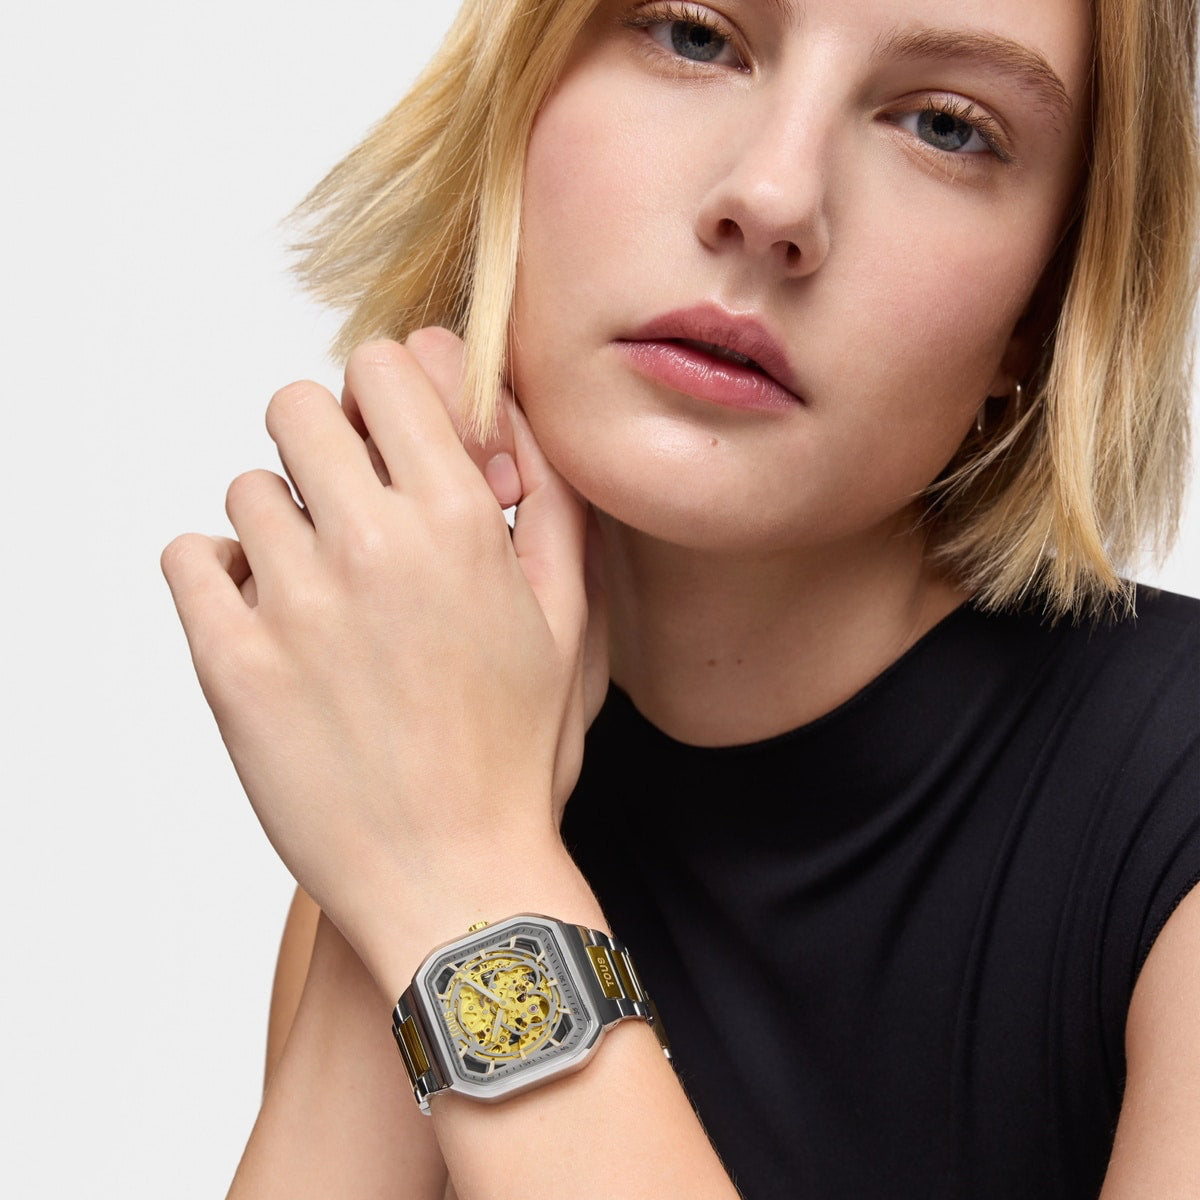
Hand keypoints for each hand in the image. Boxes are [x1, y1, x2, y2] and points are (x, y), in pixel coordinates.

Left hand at [162, 336, 597, 979]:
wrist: (455, 878)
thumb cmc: (517, 755)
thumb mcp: (569, 621)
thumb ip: (549, 503)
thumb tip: (503, 421)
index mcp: (460, 523)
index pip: (384, 368)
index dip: (388, 392)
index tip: (396, 437)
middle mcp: (371, 546)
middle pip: (298, 406)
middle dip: (327, 443)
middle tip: (351, 508)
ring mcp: (294, 604)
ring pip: (246, 487)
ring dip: (280, 520)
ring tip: (318, 587)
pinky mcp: (232, 663)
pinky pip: (189, 557)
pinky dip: (218, 571)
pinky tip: (265, 613)